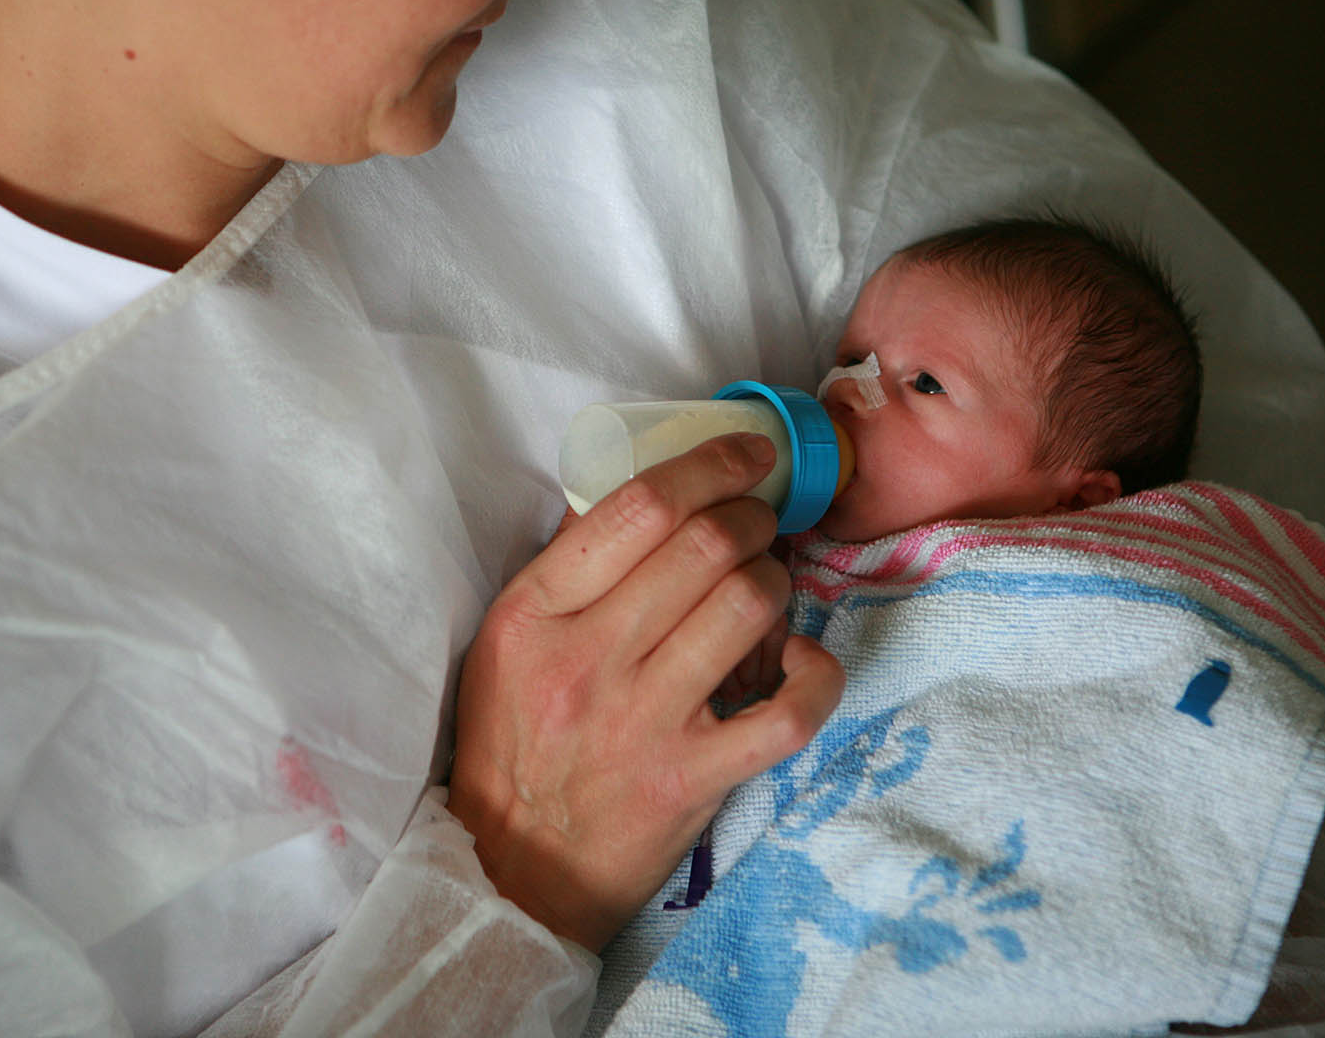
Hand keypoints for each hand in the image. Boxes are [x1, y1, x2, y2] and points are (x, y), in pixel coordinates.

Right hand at [448, 433, 843, 951]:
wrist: (514, 870)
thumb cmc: (515, 741)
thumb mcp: (508, 643)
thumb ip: (569, 567)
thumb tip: (646, 485)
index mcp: (533, 613)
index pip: (638, 508)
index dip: (709, 464)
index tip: (746, 454)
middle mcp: (585, 661)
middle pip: (705, 547)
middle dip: (752, 517)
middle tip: (758, 522)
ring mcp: (642, 723)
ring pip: (748, 607)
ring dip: (775, 581)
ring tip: (765, 587)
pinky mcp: (691, 781)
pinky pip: (789, 713)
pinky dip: (815, 674)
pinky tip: (801, 661)